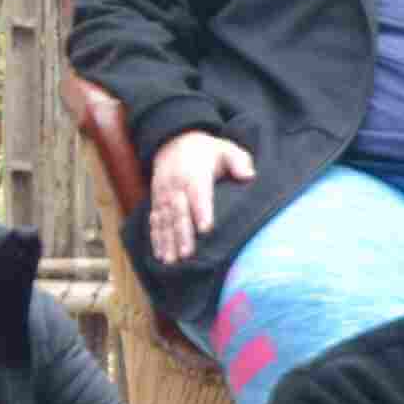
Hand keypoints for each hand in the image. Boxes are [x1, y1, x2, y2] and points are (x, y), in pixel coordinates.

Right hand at [144, 131, 257, 262]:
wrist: (174, 142)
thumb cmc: (207, 151)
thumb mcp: (225, 149)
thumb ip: (239, 161)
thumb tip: (249, 175)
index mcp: (194, 173)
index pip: (198, 193)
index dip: (201, 210)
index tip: (206, 229)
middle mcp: (176, 185)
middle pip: (179, 212)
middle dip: (182, 234)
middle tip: (187, 254)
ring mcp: (163, 194)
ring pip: (164, 220)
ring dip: (167, 241)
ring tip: (170, 261)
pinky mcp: (156, 201)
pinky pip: (154, 221)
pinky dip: (156, 238)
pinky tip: (159, 255)